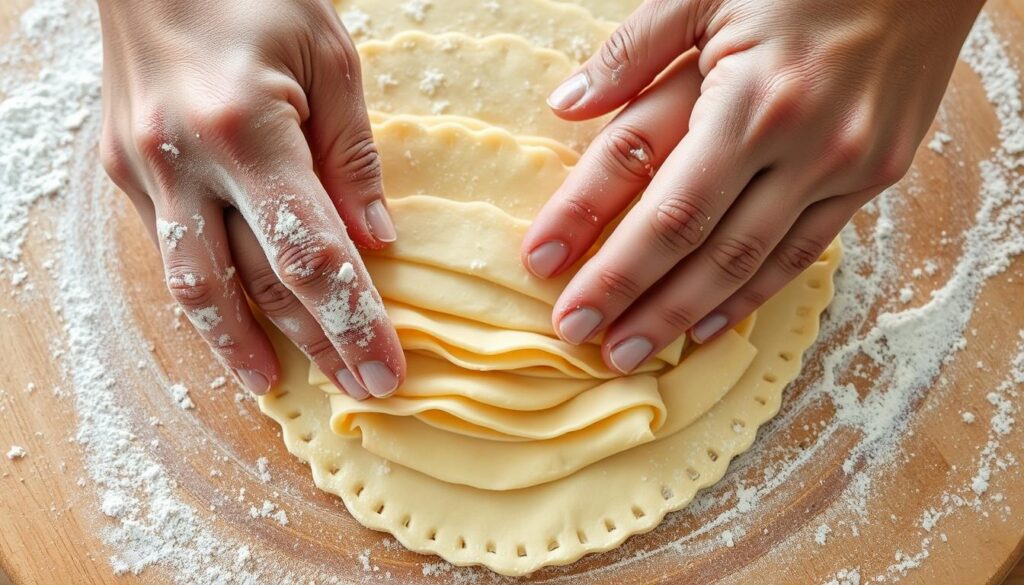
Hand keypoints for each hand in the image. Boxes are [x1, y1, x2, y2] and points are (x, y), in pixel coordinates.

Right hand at [97, 0, 404, 397]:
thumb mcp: (328, 58)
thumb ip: (352, 157)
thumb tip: (376, 241)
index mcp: (245, 130)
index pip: (310, 255)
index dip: (352, 320)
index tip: (386, 370)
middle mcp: (183, 163)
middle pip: (255, 284)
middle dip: (313, 344)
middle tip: (358, 390)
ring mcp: (142, 171)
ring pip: (195, 286)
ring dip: (241, 344)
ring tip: (281, 385)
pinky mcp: (123, 172)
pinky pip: (171, 253)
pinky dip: (208, 298)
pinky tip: (235, 324)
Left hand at [523, 0, 983, 372]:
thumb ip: (636, 50)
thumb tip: (567, 104)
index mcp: (750, 95)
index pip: (655, 193)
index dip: (595, 234)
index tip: (543, 271)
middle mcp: (799, 144)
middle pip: (696, 244)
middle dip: (630, 297)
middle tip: (577, 337)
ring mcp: (843, 168)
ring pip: (747, 264)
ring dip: (682, 314)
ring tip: (631, 351)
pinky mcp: (874, 178)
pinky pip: (802, 254)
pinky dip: (750, 294)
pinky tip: (708, 324)